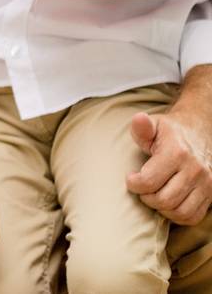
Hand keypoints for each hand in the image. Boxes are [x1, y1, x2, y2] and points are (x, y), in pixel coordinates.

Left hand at [127, 109, 211, 224]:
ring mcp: (207, 183)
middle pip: (164, 200)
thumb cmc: (170, 131)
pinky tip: (168, 204)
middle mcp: (195, 170)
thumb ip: (143, 127)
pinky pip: (193, 216)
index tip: (131, 178)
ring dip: (161, 209)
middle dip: (146, 198)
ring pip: (180, 212)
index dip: (134, 184)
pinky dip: (178, 216)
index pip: (149, 181)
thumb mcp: (154, 124)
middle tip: (141, 189)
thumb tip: (139, 119)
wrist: (200, 131)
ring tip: (153, 196)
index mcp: (177, 152)